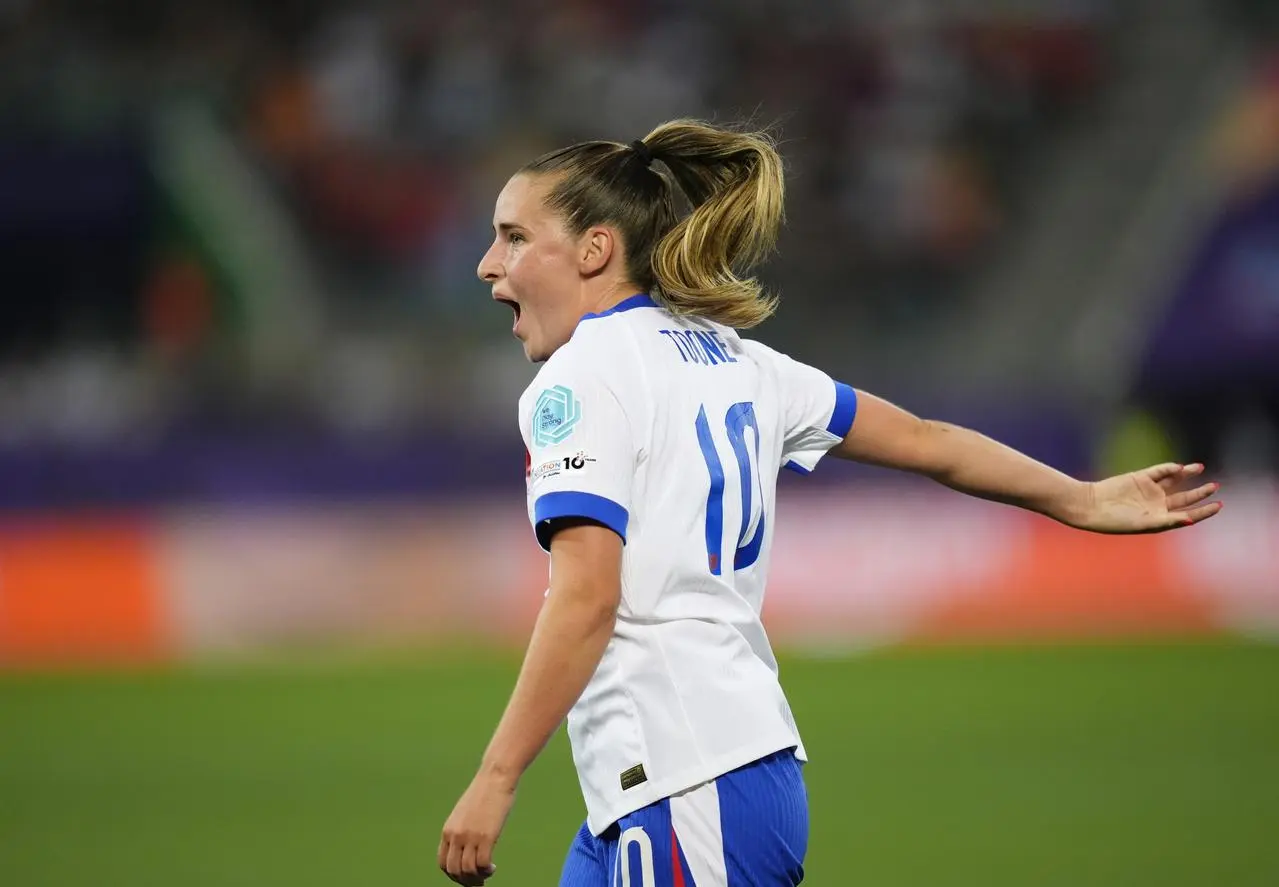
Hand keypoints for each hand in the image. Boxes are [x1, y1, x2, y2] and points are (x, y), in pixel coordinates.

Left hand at [438, 771, 515, 884]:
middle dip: (466, 881)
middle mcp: (456, 835)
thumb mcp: (464, 813)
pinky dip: (487, 870)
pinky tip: (493, 867)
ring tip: (487, 874)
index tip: (465, 877)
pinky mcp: (486, 836)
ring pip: (468, 870)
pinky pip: (483, 864)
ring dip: (478, 878)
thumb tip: (466, 847)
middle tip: (478, 882)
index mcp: (448, 830)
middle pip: (454, 871)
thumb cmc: (484, 793)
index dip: (453, 875)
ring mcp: (470, 836)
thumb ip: (461, 830)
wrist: (495, 777)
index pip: (443, 863)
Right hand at [1075, 462, 1221, 533]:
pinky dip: (1170, 468)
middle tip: (1216, 486)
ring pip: (1174, 481)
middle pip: (1185, 497)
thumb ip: (1168, 521)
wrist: (1092, 506)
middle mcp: (1157, 504)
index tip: (1219, 505)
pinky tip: (1179, 468)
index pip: (1188, 514)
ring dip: (1187, 474)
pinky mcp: (1140, 477)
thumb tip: (1191, 520)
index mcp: (1160, 519)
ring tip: (1200, 467)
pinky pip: (1159, 471)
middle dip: (1201, 492)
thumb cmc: (1116, 521)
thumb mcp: (1145, 523)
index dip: (1205, 510)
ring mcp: (1149, 490)